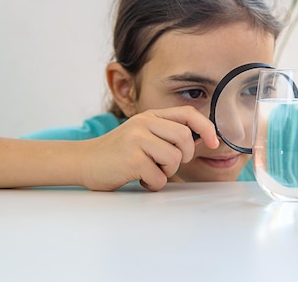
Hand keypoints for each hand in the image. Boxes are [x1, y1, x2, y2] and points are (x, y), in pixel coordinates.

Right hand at [79, 106, 217, 191]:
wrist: (84, 161)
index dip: (206, 128)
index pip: (188, 114)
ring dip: (166, 172)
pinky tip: (139, 179)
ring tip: (149, 171)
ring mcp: (137, 139)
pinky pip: (159, 177)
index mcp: (150, 116)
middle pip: (185, 138)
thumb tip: (200, 140)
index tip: (213, 143)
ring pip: (174, 159)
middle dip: (183, 157)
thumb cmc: (117, 153)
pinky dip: (152, 184)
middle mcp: (144, 123)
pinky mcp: (131, 158)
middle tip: (166, 164)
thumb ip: (165, 134)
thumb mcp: (142, 134)